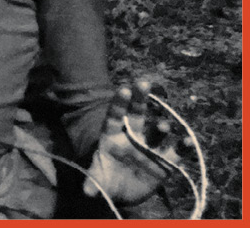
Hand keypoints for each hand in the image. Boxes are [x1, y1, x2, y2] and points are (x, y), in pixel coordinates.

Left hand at [85, 79, 176, 206]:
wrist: (123, 193)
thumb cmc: (106, 180)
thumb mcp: (98, 180)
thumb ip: (93, 181)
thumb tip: (86, 191)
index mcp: (112, 136)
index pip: (115, 116)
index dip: (119, 103)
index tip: (123, 88)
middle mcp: (132, 136)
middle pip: (137, 114)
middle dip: (139, 98)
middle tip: (143, 81)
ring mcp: (150, 147)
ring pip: (158, 131)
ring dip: (162, 127)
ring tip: (164, 126)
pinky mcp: (165, 161)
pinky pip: (176, 152)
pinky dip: (183, 146)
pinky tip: (188, 141)